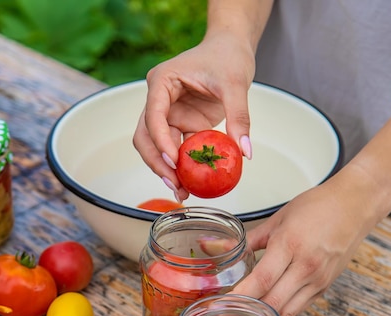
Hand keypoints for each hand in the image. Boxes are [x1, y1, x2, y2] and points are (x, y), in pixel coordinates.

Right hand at [132, 31, 254, 200]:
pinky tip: (191, 183)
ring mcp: (168, 113)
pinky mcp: (181, 124)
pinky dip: (181, 166)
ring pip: (156, 146)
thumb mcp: (236, 84)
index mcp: (162, 82)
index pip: (153, 115)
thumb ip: (239, 116)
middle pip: (146, 136)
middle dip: (157, 162)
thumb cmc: (228, 56)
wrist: (231, 48)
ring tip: (182, 191)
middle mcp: (159, 99)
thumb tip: (244, 152)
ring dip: (166, 169)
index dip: (160, 140)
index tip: (174, 161)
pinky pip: (176, 149)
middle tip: (175, 184)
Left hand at [232, 174, 379, 315]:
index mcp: (290, 245)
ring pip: (287, 313)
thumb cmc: (317, 207)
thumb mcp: (278, 218)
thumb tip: (227, 251)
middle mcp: (306, 267)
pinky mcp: (324, 287)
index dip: (241, 297)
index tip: (221, 307)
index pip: (262, 279)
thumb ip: (252, 239)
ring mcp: (318, 280)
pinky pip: (298, 308)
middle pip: (273, 303)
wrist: (355, 205)